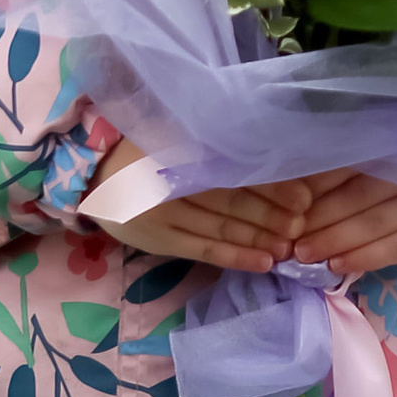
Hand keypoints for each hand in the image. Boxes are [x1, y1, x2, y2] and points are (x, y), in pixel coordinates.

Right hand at [91, 139, 320, 271]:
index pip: (232, 169)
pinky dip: (237, 257)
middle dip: (273, 214)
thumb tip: (269, 150)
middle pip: (231, 199)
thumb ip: (211, 142)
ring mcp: (162, 213)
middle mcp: (169, 180)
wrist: (92, 177)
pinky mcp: (160, 240)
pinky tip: (264, 263)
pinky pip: (205, 251)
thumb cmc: (143, 149)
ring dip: (260, 238)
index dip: (270, 184)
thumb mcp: (172, 134)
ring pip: (222, 228)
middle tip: (304, 224)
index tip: (304, 195)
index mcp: (176, 147)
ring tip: (291, 247)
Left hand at [285, 170, 396, 274]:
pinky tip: (336, 266)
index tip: (281, 209)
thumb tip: (281, 200)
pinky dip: (361, 258)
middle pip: (354, 196)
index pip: (339, 168)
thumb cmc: (374, 195)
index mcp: (379, 152)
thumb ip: (324, 186)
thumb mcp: (350, 181)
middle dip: (317, 219)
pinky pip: (391, 248)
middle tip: (288, 239)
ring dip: (334, 240)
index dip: (308, 190)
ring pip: (371, 223)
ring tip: (304, 255)